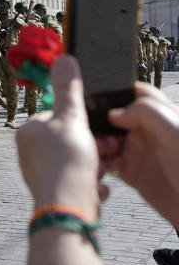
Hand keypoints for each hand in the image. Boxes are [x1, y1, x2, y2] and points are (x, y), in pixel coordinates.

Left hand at [16, 55, 103, 220]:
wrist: (66, 207)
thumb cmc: (66, 160)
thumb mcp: (71, 117)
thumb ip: (68, 89)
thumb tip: (64, 58)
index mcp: (28, 131)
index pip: (57, 117)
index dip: (81, 123)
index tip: (96, 131)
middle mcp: (28, 152)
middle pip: (67, 140)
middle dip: (90, 146)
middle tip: (104, 152)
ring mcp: (38, 173)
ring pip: (73, 162)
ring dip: (93, 166)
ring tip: (100, 172)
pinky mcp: (50, 193)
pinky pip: (75, 183)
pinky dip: (88, 185)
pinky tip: (95, 190)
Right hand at [97, 83, 178, 227]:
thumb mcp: (176, 133)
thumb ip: (147, 113)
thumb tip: (114, 113)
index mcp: (159, 116)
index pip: (134, 92)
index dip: (116, 93)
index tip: (99, 100)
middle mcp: (146, 131)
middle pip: (112, 116)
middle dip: (99, 121)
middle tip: (94, 130)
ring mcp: (137, 151)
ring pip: (105, 139)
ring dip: (97, 143)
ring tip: (99, 151)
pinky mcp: (131, 172)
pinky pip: (106, 162)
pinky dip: (99, 163)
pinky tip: (103, 166)